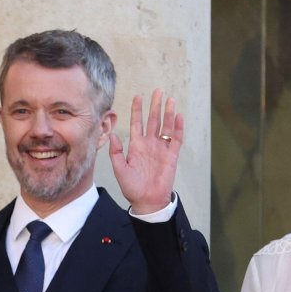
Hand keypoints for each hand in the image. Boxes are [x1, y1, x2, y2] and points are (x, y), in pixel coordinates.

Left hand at [108, 89, 183, 214]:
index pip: (137, 123)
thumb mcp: (120, 169)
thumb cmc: (132, 187)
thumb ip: (116, 152)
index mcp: (136, 146)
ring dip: (168, 113)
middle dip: (155, 106)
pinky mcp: (172, 155)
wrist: (147, 200)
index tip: (138, 96)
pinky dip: (178, 127)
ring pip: (166, 126)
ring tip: (170, 99)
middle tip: (158, 91)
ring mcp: (161, 148)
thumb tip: (112, 134)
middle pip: (153, 120)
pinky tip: (178, 116)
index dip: (137, 110)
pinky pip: (176, 139)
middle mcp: (150, 144)